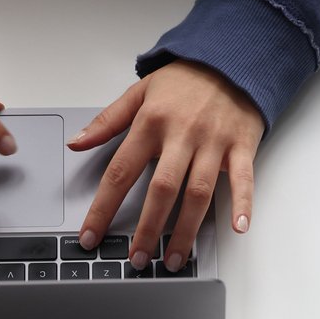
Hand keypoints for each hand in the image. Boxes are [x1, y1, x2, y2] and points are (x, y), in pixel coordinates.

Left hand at [70, 61, 262, 271]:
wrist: (230, 58)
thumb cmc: (185, 80)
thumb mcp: (140, 92)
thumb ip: (108, 121)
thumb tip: (77, 142)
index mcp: (151, 123)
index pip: (120, 171)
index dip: (103, 207)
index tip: (91, 235)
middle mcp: (181, 134)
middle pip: (161, 189)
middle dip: (148, 229)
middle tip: (137, 259)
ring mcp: (213, 142)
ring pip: (198, 192)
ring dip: (186, 230)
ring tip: (175, 259)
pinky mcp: (241, 146)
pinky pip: (242, 179)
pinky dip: (242, 204)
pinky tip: (237, 228)